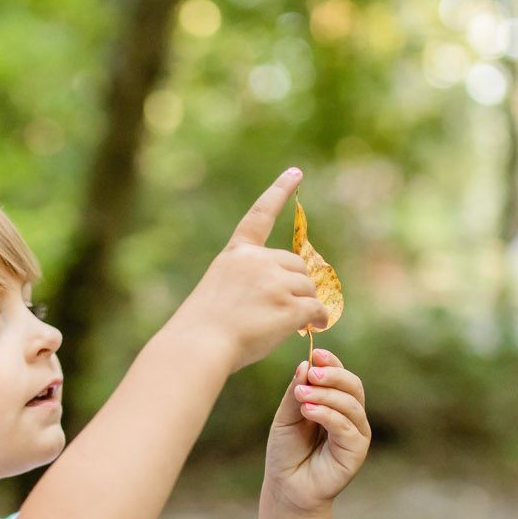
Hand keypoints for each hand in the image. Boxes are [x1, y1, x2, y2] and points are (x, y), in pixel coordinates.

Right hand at [163, 168, 332, 372]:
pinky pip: (316, 309)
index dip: (279, 191)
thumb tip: (293, 294)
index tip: (296, 172)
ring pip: (308, 289)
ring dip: (307, 305)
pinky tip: (316, 327)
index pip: (261, 213)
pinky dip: (319, 319)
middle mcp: (258, 261)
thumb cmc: (203, 328)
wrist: (198, 346)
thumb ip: (251, 282)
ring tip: (294, 324)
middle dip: (297, 286)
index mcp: (237, 254)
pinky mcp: (289, 306)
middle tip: (287, 310)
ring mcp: (275, 282)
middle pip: (297, 266)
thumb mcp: (219, 290)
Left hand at [266, 347, 368, 509]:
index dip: (332, 363)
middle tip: (312, 373)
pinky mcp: (356, 451)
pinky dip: (328, 414)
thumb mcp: (286, 416)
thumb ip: (296, 392)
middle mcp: (350, 416)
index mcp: (335, 404)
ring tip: (302, 395)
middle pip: (353, 386)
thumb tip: (306, 364)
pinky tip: (309, 410)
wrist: (286, 486)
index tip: (316, 353)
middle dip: (333, 376)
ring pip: (351, 404)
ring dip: (326, 395)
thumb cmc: (286, 451)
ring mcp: (356, 433)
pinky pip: (346, 426)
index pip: (341, 376)